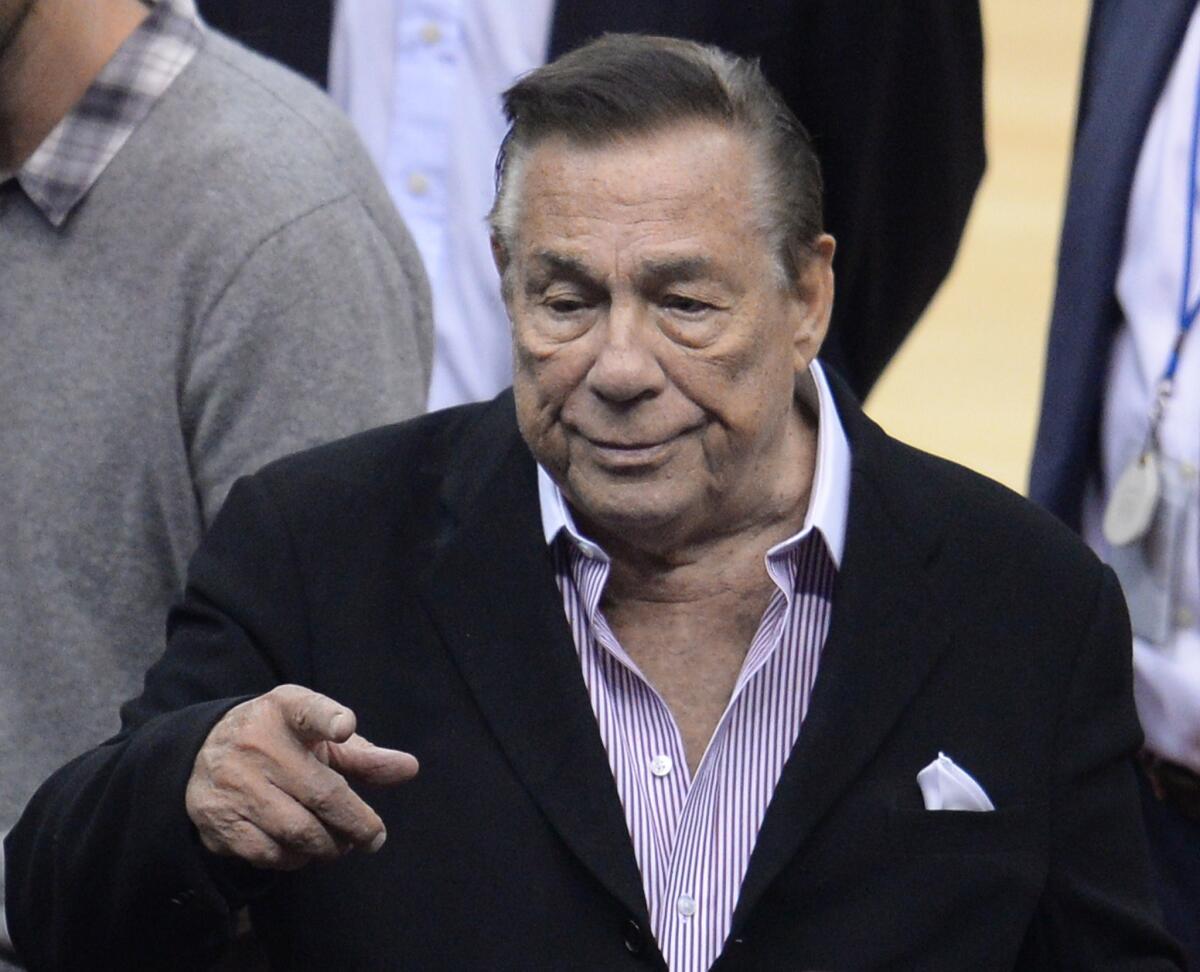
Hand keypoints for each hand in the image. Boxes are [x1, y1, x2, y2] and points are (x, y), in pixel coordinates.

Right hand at [185, 684, 417, 869]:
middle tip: (374, 837)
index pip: (307, 710)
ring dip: (328, 846)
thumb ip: (363, 755)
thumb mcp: (317, 735)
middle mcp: (256, 743)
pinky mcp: (218, 819)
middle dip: (356, 823)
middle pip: (320, 793)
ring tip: (341, 843)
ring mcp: (234, 783)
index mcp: (286, 710)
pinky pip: (268, 852)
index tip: (344, 727)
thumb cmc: (280, 741)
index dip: (328, 719)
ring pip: (296, 830)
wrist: (202, 752)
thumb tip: (410, 769)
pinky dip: (295, 859)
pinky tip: (305, 850)